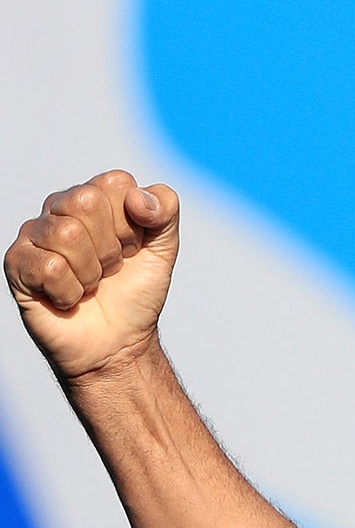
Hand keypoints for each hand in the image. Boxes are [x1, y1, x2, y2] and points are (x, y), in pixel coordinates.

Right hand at [7, 171, 180, 382]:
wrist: (118, 344)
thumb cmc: (134, 294)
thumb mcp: (163, 251)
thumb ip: (164, 211)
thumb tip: (137, 196)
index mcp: (94, 198)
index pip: (115, 183)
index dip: (133, 224)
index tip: (132, 249)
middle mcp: (59, 209)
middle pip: (86, 202)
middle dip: (111, 247)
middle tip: (110, 269)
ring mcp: (34, 235)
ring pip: (66, 234)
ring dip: (91, 272)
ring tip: (90, 285)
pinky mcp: (17, 263)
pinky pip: (50, 268)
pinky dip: (71, 293)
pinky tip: (69, 299)